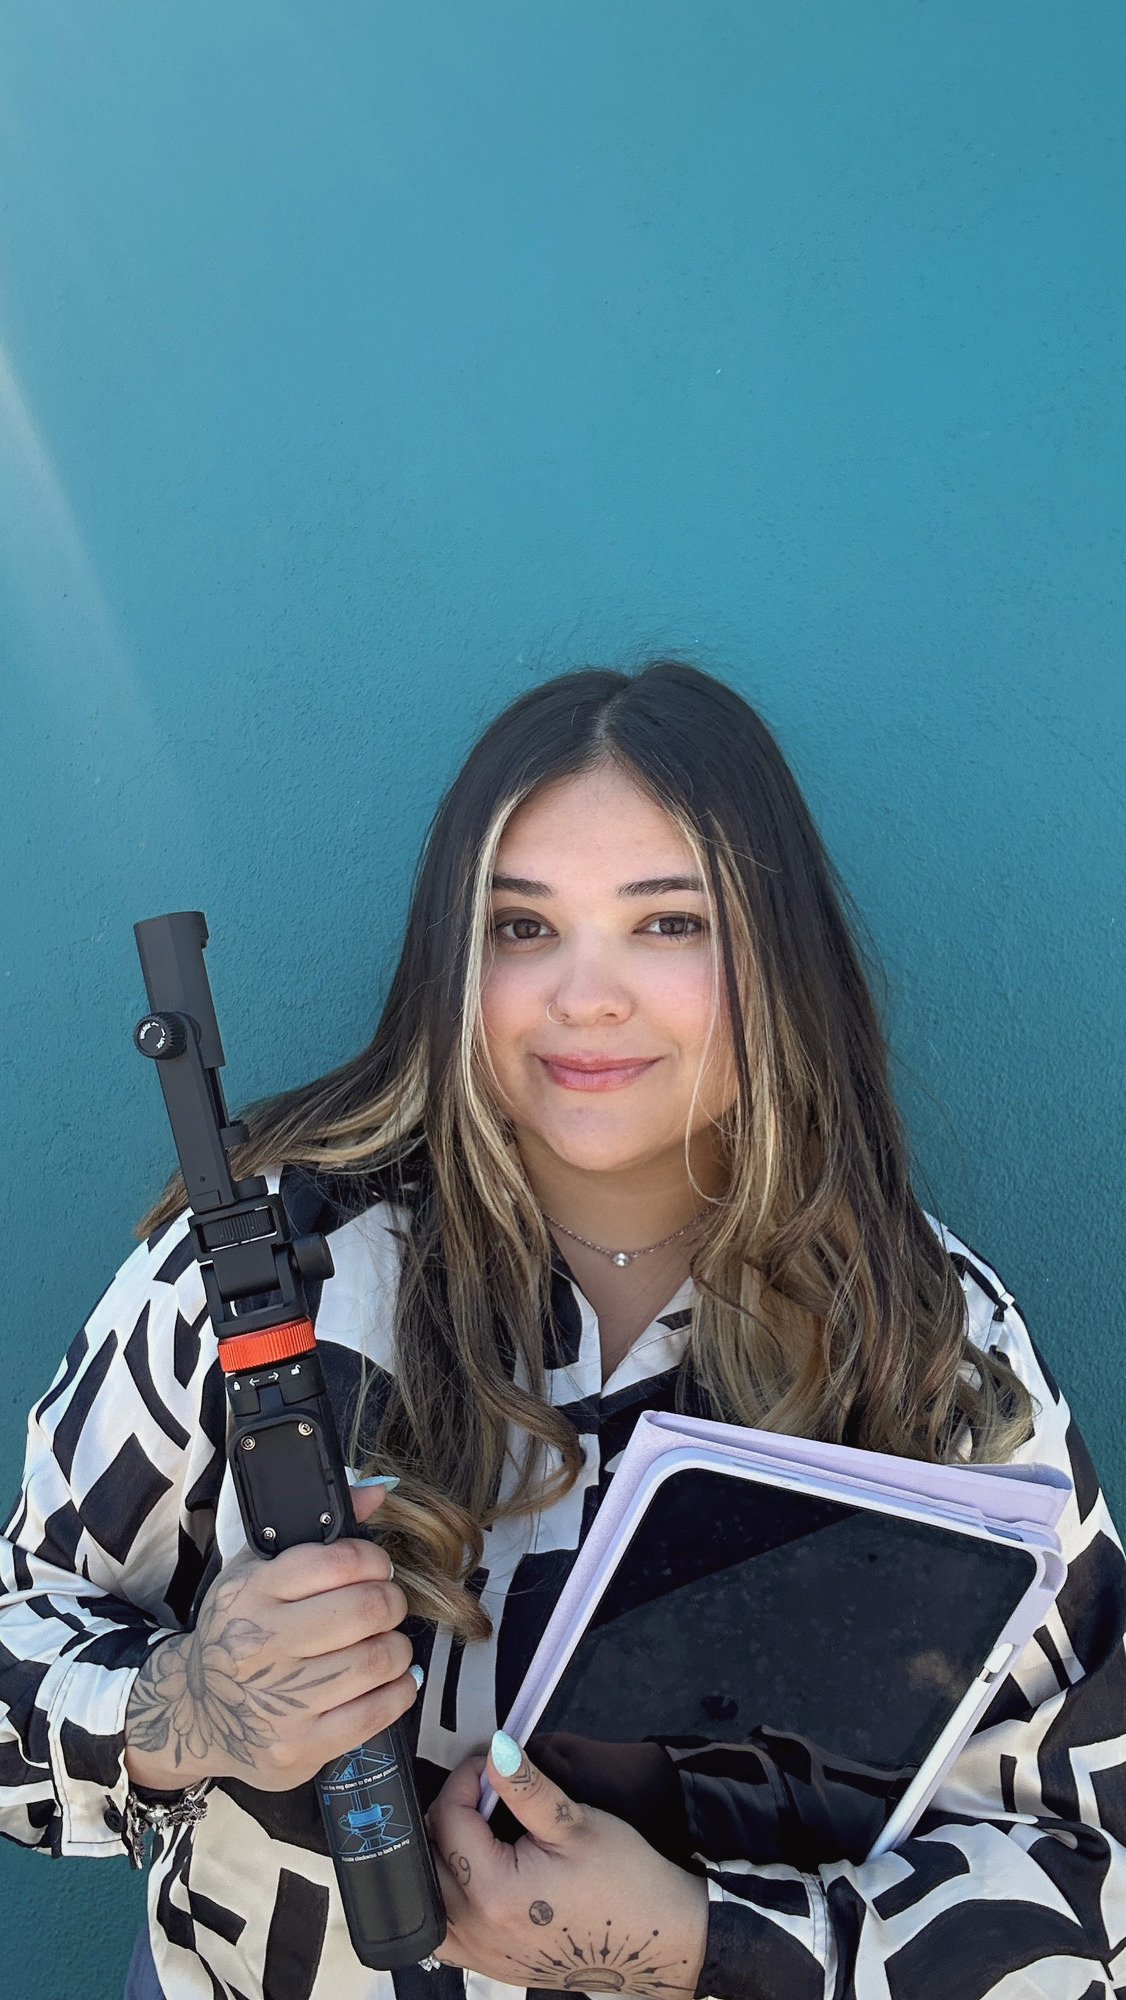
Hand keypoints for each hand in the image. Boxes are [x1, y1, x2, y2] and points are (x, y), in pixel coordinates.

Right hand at [125, 1484, 417, 1790]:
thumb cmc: (240, 1631)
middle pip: (367, 1609)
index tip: (377, 1570)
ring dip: (398, 1648)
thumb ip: (322, 1527)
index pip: (340, 1560)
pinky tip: (393, 1680)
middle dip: (391, 1603)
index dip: (374, 1561)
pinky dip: (400, 1690)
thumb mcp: (260, 1571)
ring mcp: (279, 1700)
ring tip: (387, 1645)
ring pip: (377, 1660)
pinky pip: (375, 1712)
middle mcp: (260, 1643)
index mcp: (252, 1591)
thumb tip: (381, 1489)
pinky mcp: (297, 1746)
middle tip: (386, 1607)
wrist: (193, 1711)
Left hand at [427, 1735, 707, 1995]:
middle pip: (428, 1856)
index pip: (448, 1818)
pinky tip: (477, 1875)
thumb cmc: (627, 1886)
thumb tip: (496, 1751)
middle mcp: (480, 1930)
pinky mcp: (493, 1965)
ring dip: (442, 1857)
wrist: (659, 1938)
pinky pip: (446, 1933)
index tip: (487, 1765)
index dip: (465, 1778)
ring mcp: (483, 1955)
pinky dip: (448, 1899)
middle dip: (449, 1812)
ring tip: (477, 1831)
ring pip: (430, 1897)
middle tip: (483, 1792)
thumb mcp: (576, 1822)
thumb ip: (527, 1786)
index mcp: (496, 1892)